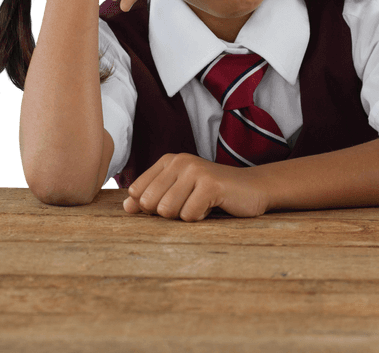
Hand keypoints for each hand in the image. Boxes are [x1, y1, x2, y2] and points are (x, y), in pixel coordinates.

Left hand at [122, 153, 269, 220]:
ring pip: (167, 210)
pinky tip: (213, 206)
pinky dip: (200, 218)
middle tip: (190, 204)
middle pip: (151, 203)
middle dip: (169, 213)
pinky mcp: (210, 184)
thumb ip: (151, 198)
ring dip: (185, 215)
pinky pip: (189, 215)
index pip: (137, 192)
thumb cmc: (213, 194)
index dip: (150, 207)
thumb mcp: (179, 193)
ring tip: (201, 204)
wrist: (252, 189)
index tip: (174, 201)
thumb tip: (126, 207)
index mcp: (168, 160)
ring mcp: (195, 170)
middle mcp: (179, 160)